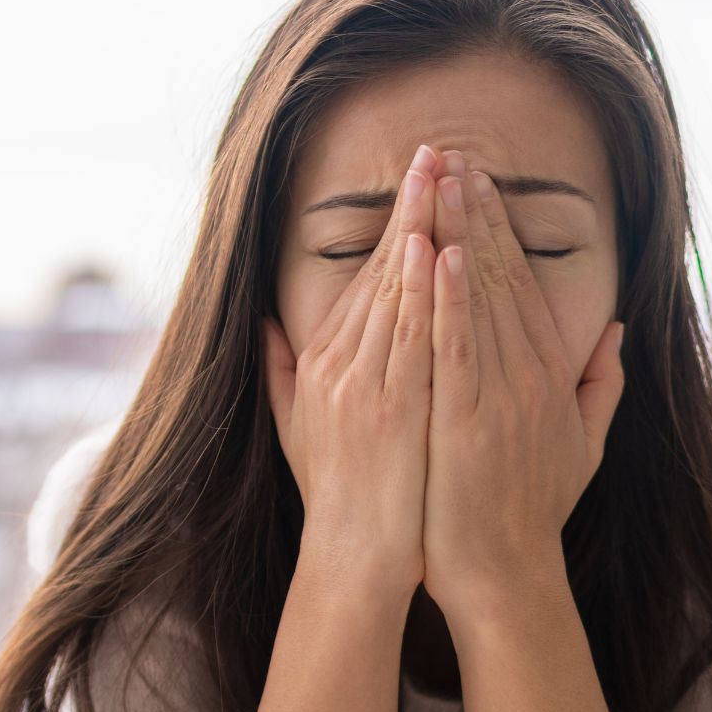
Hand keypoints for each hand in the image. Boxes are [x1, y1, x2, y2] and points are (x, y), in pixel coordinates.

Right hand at [263, 143, 439, 606]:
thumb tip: (268, 328)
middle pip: (380, 271)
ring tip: (443, 175)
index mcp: (323, 365)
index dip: (392, 227)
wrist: (356, 560)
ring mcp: (364, 386)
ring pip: (396, 291)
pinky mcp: (391, 409)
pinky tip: (437, 246)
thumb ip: (282, 374)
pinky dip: (424, 289)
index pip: (364, 282)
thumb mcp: (298, 431)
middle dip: (408, 208)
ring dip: (421, 229)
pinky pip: (412, 337)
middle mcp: (338, 367)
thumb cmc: (339, 499)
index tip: (416, 183)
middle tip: (432, 151)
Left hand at [422, 148, 624, 613]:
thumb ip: (600, 386)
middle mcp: (528, 375)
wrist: (504, 572)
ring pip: (479, 300)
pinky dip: (451, 299)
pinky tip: (442, 253)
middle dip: (478, 212)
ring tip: (444, 180)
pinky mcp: (470, 420)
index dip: (501, 230)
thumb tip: (617, 333)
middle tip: (454, 155)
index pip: (522, 286)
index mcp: (548, 375)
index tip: (480, 184)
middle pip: (501, 278)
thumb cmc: (530, 513)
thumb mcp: (581, 446)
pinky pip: (458, 347)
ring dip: (462, 236)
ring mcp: (500, 396)